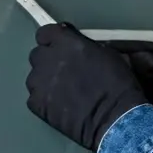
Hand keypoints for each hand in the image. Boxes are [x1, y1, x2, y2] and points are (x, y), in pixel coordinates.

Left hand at [25, 23, 148, 150]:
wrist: (113, 119)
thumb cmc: (117, 86)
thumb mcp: (107, 54)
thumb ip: (84, 47)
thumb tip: (77, 48)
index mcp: (66, 43)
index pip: (45, 33)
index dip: (52, 41)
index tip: (60, 48)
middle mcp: (48, 59)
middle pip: (37, 54)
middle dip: (49, 61)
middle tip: (64, 72)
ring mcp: (39, 82)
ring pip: (34, 77)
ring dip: (46, 81)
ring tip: (63, 92)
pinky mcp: (36, 104)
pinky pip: (34, 97)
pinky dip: (44, 100)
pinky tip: (59, 106)